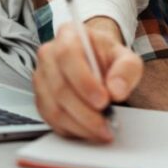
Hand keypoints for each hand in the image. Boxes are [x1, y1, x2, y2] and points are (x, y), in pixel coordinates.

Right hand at [33, 15, 142, 142]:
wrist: (96, 61)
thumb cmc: (106, 57)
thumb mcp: (126, 57)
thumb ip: (126, 70)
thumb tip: (116, 90)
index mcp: (68, 36)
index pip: (68, 55)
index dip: (84, 81)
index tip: (103, 100)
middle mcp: (49, 55)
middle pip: (59, 87)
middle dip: (85, 112)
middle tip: (106, 124)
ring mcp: (41, 78)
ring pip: (53, 107)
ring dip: (79, 125)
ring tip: (101, 131)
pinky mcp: (40, 99)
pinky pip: (51, 120)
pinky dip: (72, 130)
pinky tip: (89, 131)